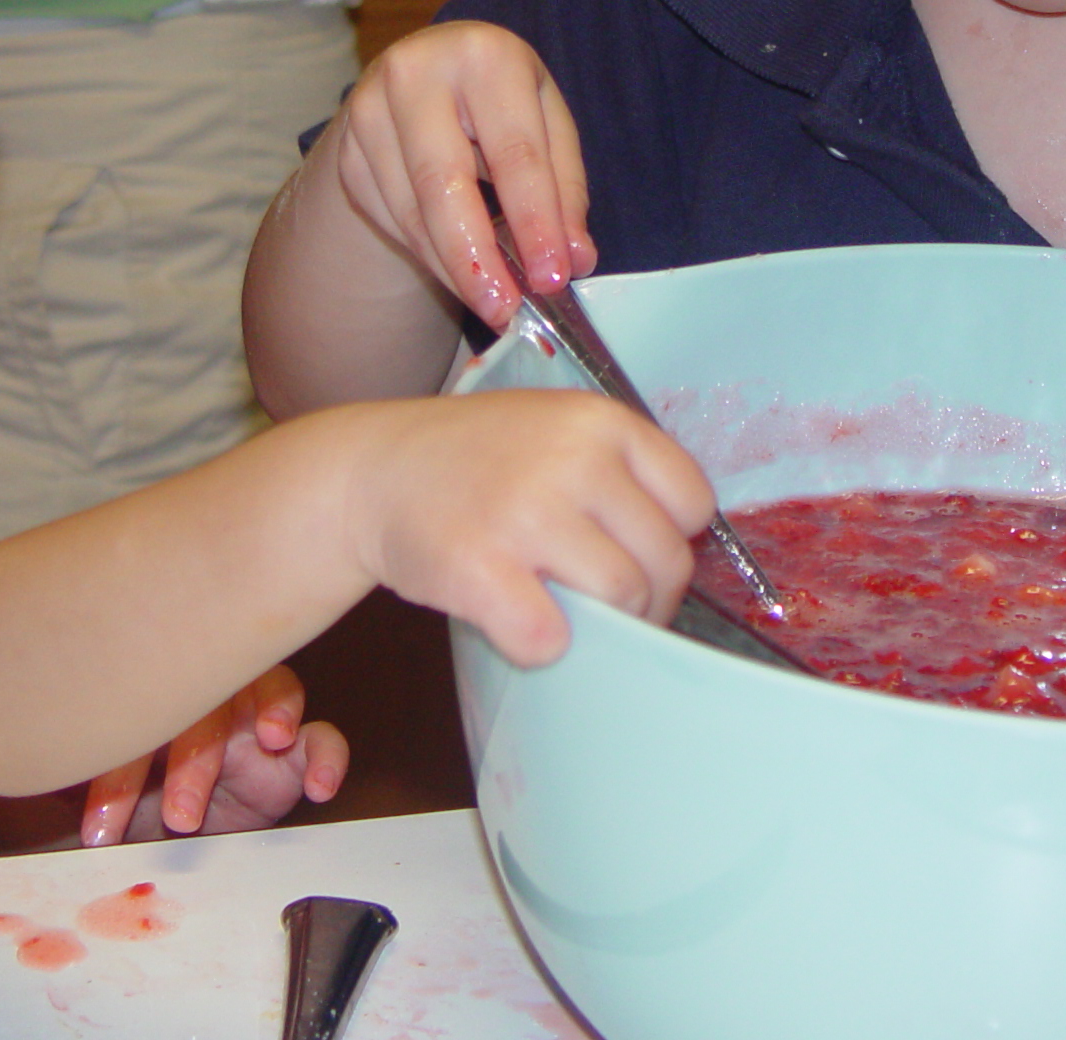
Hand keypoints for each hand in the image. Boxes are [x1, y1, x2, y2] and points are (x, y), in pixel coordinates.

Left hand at [76, 664, 347, 846]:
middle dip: (190, 752)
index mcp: (141, 697)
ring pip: (266, 693)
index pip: (132, 711)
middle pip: (204, 696)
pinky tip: (318, 784)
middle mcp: (199, 695)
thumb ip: (54, 777)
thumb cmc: (111, 795)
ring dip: (259, 720)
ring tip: (257, 748)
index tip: (100, 832)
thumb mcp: (76, 787)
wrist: (151, 823)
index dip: (117, 774)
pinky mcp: (291, 753)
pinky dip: (325, 755)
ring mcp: (247, 717)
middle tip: (177, 816)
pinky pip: (322, 739)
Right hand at [331, 22, 594, 330]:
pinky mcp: (347, 153)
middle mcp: (416, 74)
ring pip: (412, 211)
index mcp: (484, 57)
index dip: (535, 220)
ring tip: (492, 303)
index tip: (552, 276)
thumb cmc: (500, 101)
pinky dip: (429, 257)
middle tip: (506, 309)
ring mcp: (369, 113)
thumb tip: (575, 258)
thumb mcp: (548, 123)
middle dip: (478, 257)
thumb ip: (564, 189)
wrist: (425, 74)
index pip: (514, 153)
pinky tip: (459, 274)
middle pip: (444, 184)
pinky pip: (391, 220)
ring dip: (455, 268)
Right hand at [336, 390, 714, 666]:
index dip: (674, 539)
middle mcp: (572, 458)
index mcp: (600, 420)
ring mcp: (526, 512)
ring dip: (603, 626)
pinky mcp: (480, 567)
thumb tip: (676, 555)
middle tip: (614, 609)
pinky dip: (539, 645)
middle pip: (664, 561)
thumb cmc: (476, 461)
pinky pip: (549, 639)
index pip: (693, 500)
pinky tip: (517, 621)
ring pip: (620, 601)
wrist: (373, 471)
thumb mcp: (555, 429)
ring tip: (567, 611)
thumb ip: (618, 472)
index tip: (642, 556)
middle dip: (648, 599)